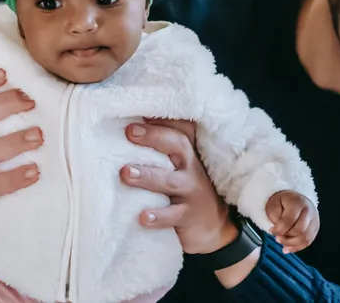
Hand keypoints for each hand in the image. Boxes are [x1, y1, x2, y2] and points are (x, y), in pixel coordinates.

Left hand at [119, 118, 237, 254]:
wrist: (213, 230)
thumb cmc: (186, 191)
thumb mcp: (180, 167)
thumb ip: (162, 150)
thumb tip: (127, 128)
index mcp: (187, 153)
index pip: (181, 127)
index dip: (163, 117)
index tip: (141, 110)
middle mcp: (192, 168)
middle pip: (178, 145)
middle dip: (154, 137)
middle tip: (130, 132)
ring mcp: (191, 192)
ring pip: (170, 181)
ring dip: (147, 176)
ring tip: (125, 173)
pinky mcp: (187, 216)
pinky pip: (172, 216)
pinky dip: (158, 216)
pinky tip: (142, 216)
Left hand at [266, 190, 318, 253]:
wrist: (294, 199)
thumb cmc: (282, 202)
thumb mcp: (274, 204)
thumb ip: (276, 218)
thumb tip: (280, 232)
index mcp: (298, 202)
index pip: (289, 220)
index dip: (279, 229)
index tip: (271, 231)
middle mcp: (309, 211)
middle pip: (299, 231)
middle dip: (286, 238)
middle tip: (277, 238)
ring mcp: (314, 220)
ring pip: (305, 239)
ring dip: (291, 244)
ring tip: (282, 243)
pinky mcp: (315, 229)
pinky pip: (308, 242)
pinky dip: (297, 247)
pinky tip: (288, 248)